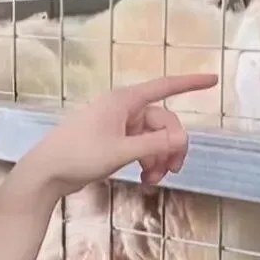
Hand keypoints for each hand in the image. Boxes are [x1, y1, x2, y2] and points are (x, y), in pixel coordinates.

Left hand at [28, 72, 218, 197]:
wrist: (46, 173)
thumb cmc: (79, 156)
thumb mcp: (121, 151)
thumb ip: (155, 144)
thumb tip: (184, 137)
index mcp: (124, 101)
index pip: (164, 86)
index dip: (190, 83)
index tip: (213, 80)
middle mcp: (122, 109)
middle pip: (162, 121)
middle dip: (171, 146)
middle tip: (173, 171)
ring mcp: (116, 125)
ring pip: (152, 138)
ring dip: (158, 157)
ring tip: (152, 180)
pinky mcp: (111, 141)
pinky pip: (139, 146)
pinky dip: (146, 160)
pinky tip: (144, 178)